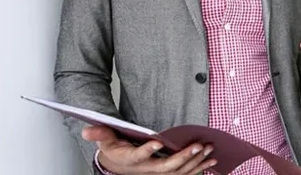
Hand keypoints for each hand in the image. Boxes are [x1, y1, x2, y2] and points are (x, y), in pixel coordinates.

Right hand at [83, 125, 216, 174]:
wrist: (119, 165)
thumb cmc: (115, 150)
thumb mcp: (104, 140)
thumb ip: (99, 133)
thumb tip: (87, 130)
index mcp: (131, 160)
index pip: (139, 157)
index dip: (147, 151)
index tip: (156, 142)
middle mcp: (147, 170)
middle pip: (166, 167)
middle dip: (183, 157)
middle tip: (197, 145)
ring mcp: (159, 174)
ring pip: (179, 171)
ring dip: (195, 161)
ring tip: (209, 148)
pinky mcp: (168, 174)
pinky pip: (187, 174)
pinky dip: (200, 167)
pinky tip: (213, 160)